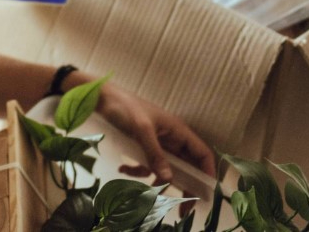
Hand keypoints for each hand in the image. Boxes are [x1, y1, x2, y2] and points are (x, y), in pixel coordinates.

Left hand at [95, 81, 215, 188]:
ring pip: (166, 169)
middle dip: (185, 187)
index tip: (205, 193)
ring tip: (150, 196)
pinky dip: (138, 170)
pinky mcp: (142, 146)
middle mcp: (171, 139)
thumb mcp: (141, 130)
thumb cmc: (125, 107)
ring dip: (158, 181)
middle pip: (186, 166)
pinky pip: (147, 164)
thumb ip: (154, 154)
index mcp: (178, 131)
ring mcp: (157, 143)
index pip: (202, 153)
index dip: (207, 172)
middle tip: (183, 210)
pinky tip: (123, 168)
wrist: (101, 97)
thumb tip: (168, 179)